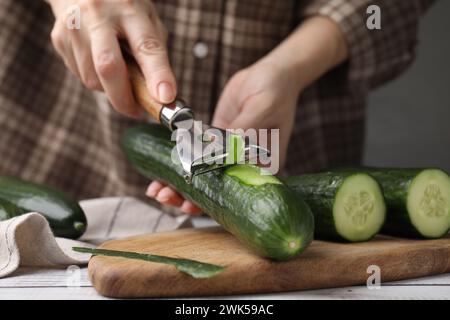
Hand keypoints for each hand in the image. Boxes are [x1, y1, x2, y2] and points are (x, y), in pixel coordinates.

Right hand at [47, 0, 176, 116]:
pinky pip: (81, 75)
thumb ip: (153, 53)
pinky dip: (96, 80)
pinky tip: (99, 62)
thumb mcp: (146, 20)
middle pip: (108, 66)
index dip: (157, 75)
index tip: (165, 98)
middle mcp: (98, 15)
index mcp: (129, 9)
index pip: (146, 45)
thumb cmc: (123, 9)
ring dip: (110, 89)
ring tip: (119, 74)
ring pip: (92, 79)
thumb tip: (159, 95)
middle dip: (124, 98)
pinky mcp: (59, 39)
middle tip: (137, 111)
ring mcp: (74, 27)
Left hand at [145, 16, 347, 214]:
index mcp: (263, 165)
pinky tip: (162, 168)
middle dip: (188, 197)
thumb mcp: (262, 107)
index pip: (237, 192)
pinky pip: (197, 155)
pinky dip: (180, 162)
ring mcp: (229, 153)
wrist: (270, 73)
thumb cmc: (275, 89)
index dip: (212, 201)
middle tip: (164, 196)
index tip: (189, 203)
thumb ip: (245, 129)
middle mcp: (245, 164)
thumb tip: (227, 148)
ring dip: (180, 184)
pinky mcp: (217, 140)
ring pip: (204, 176)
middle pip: (217, 190)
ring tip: (156, 190)